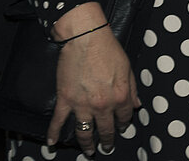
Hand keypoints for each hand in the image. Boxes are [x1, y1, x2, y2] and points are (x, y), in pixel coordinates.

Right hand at [48, 6, 137, 156]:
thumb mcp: (128, 68)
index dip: (123, 125)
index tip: (121, 128)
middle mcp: (102, 105)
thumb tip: (136, 105)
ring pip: (83, 132)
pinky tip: (51, 143)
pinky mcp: (65, 100)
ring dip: (86, 144)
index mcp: (120, 96)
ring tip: (89, 151)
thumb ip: (133, 89)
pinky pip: (58, 121)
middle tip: (106, 147)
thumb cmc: (108, 50)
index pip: (124, 118)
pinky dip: (53, 133)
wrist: (86, 39)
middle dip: (107, 141)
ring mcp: (82, 105)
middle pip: (105, 129)